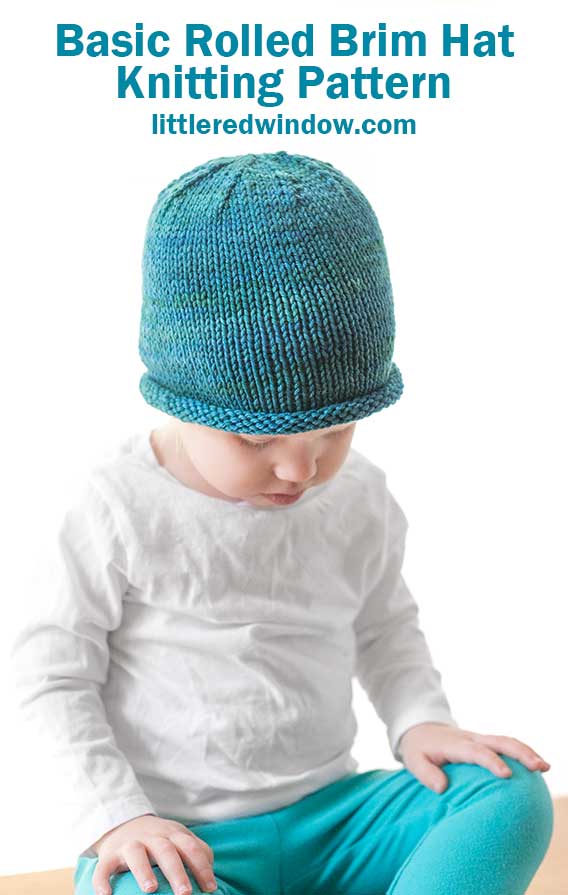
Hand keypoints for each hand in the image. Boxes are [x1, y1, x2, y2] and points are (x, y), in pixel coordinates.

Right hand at [91, 813, 216, 894]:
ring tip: (151, 889)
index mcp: (172, 834)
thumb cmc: (159, 838)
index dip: (202, 867)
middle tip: (186, 893)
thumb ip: (197, 850)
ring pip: (136, 853)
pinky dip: (102, 881)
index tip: (210, 889)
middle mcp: (152, 836)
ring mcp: (129, 844)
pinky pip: (104, 867)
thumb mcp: (179, 838)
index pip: (191, 848)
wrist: (124, 822)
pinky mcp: (109, 855)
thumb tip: (212, 873)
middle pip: (166, 850)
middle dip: (177, 871)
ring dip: (143, 870)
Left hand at [397, 722, 550, 793]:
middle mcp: (471, 739)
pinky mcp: (484, 743)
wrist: (420, 730)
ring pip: (506, 741)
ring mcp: (479, 739)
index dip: (492, 762)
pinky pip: (505, 745)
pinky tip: (536, 766)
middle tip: (539, 768)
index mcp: (455, 745)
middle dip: (520, 753)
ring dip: (526, 752)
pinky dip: (522, 752)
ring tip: (546, 767)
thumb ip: (426, 774)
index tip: (507, 775)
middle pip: (499, 741)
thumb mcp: (414, 761)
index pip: (477, 751)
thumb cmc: (419, 749)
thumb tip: (443, 788)